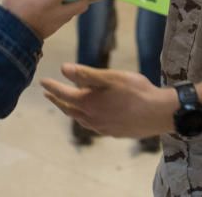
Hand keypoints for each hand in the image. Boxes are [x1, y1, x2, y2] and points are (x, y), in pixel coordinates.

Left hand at [41, 63, 174, 137]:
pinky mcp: (114, 133)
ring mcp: (103, 128)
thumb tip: (62, 69)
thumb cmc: (136, 91)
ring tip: (65, 105)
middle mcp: (92, 119)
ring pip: (79, 119)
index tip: (42, 82)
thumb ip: (85, 74)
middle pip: (68, 109)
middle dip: (57, 101)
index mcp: (88, 103)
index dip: (52, 87)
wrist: (160, 113)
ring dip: (69, 111)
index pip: (63, 94)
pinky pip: (92, 125)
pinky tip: (90, 116)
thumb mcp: (110, 77)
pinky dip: (84, 118)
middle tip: (48, 94)